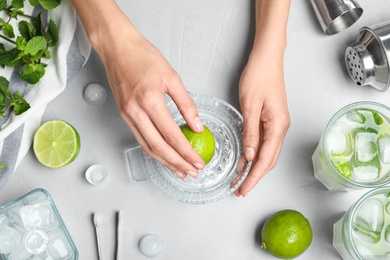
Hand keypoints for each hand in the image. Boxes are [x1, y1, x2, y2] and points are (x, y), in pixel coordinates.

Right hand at [94, 15, 204, 178]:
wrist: (116, 47)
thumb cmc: (143, 56)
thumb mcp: (171, 77)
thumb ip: (186, 104)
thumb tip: (197, 126)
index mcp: (149, 101)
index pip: (172, 135)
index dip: (187, 152)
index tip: (198, 162)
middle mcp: (136, 112)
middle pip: (159, 148)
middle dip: (177, 163)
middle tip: (192, 172)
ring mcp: (127, 116)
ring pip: (148, 147)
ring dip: (165, 162)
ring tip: (180, 170)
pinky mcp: (124, 115)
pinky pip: (140, 139)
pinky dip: (153, 151)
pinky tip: (164, 156)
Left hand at [234, 51, 289, 196]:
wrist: (267, 58)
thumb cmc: (259, 76)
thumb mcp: (250, 106)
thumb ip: (251, 133)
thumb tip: (251, 156)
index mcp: (278, 126)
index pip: (266, 159)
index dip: (254, 177)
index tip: (244, 189)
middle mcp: (281, 128)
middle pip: (269, 160)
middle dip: (254, 177)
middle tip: (240, 189)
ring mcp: (277, 124)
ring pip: (267, 153)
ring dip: (254, 167)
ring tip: (240, 179)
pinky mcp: (271, 120)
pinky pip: (263, 142)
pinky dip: (254, 154)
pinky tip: (245, 159)